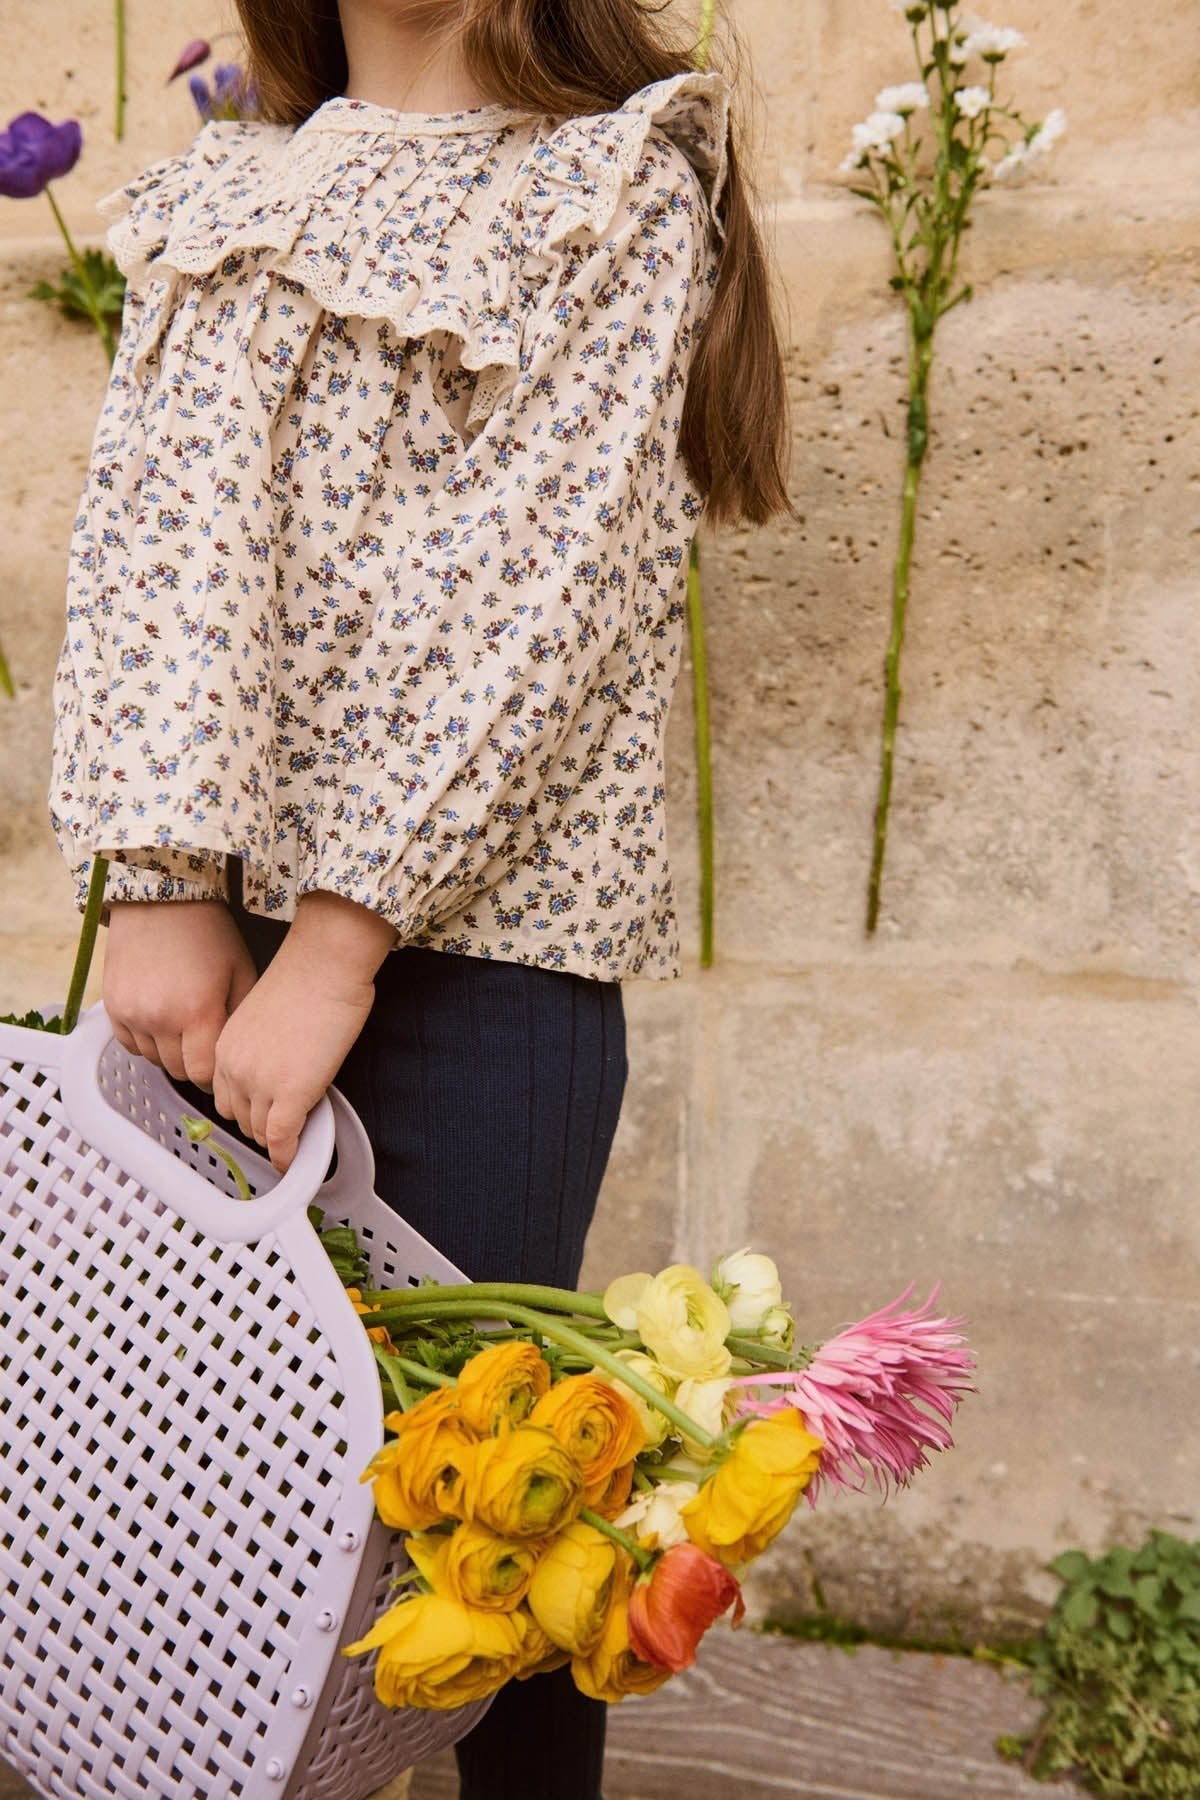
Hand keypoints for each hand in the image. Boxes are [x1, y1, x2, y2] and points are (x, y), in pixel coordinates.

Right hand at [103, 900, 257, 1088]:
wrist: (161, 899)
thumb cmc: (209, 934)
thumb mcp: (241, 971)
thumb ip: (241, 1018)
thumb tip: (238, 1055)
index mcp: (198, 1013)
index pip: (204, 1074)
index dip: (215, 1076)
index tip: (220, 1067)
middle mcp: (161, 1019)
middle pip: (178, 1071)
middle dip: (195, 1064)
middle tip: (204, 1044)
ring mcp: (132, 1014)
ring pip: (154, 1059)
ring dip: (170, 1052)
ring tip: (183, 1027)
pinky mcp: (112, 1007)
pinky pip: (130, 1044)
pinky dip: (146, 1040)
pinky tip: (160, 1019)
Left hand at [212, 891, 396, 1173]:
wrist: (324, 967)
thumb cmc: (306, 978)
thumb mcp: (264, 1017)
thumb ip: (260, 1048)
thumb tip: (279, 1069)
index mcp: (223, 1048)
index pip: (226, 1096)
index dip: (249, 1108)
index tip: (266, 1113)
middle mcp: (233, 1069)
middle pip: (241, 1118)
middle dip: (264, 1123)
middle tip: (289, 1123)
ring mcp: (260, 1085)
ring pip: (262, 1133)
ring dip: (280, 1138)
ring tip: (300, 1136)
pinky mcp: (290, 1096)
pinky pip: (283, 1140)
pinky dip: (289, 1156)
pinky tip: (298, 1161)